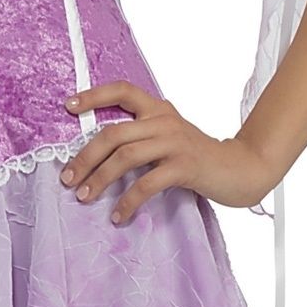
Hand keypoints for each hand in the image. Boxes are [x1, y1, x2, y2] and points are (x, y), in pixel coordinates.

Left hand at [58, 83, 273, 224]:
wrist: (239, 169)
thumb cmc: (197, 158)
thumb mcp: (169, 137)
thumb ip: (142, 135)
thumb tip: (98, 152)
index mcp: (158, 109)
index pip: (123, 91)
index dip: (94, 96)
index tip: (68, 106)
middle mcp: (164, 120)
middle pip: (114, 132)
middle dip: (85, 156)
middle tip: (67, 178)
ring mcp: (175, 142)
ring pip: (125, 156)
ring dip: (100, 179)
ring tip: (84, 197)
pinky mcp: (184, 166)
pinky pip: (147, 183)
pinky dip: (128, 201)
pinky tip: (118, 215)